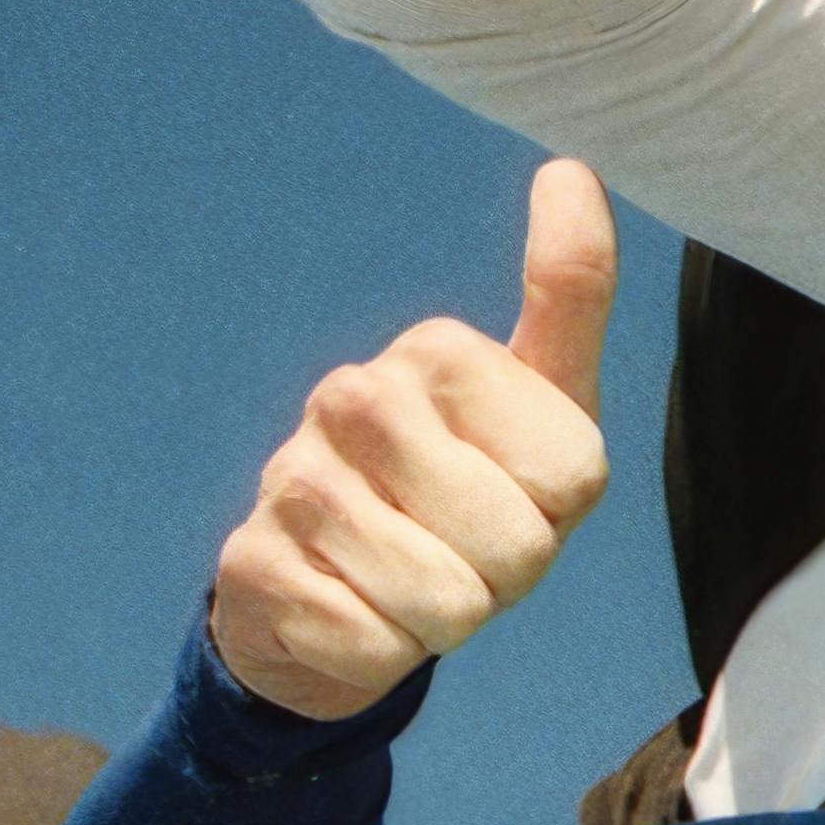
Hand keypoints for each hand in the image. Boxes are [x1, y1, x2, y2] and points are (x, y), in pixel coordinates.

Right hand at [205, 163, 620, 720]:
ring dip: (443, 621)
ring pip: (445, 605)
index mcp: (439, 351)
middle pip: (518, 547)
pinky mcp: (250, 565)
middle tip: (460, 550)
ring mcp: (291, 478)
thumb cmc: (464, 492)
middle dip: (505, 578)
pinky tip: (348, 611)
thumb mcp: (544, 404)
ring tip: (406, 580)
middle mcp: (355, 395)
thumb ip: (569, 294)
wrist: (335, 588)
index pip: (574, 479)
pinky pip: (374, 648)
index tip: (515, 494)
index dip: (559, 515)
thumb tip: (571, 168)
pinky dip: (379, 655)